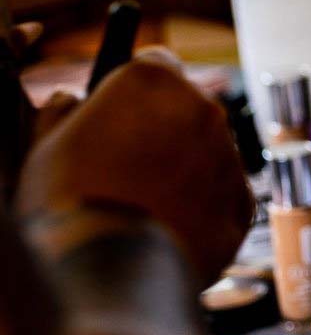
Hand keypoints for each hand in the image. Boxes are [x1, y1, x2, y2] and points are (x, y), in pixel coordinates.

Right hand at [15, 51, 254, 288]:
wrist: (112, 270)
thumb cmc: (68, 202)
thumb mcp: (44, 146)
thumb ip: (61, 113)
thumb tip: (68, 98)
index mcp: (152, 81)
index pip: (153, 64)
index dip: (134, 89)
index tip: (118, 111)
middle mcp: (203, 108)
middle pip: (185, 108)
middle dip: (161, 130)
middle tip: (123, 168)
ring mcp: (229, 154)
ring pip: (206, 153)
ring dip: (182, 170)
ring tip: (137, 209)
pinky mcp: (242, 202)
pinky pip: (220, 197)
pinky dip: (200, 210)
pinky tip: (163, 232)